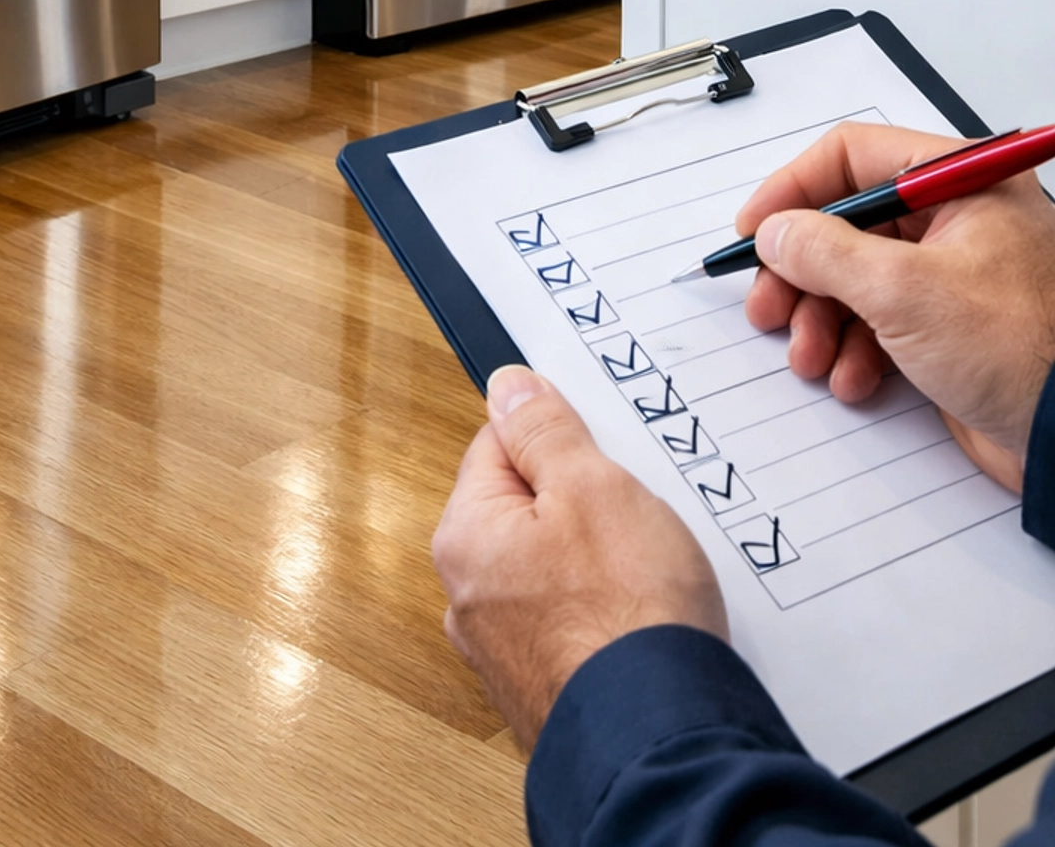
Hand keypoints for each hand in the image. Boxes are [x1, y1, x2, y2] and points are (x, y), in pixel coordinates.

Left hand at [431, 365, 726, 752]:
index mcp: (464, 537)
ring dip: (599, 560)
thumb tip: (508, 387)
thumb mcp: (593, 487)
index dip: (556, 440)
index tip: (597, 452)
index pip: (498, 447)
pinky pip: (573, 619)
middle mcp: (469, 596)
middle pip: (526, 508)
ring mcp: (505, 649)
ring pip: (554, 566)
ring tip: (643, 571)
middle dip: (581, 503)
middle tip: (629, 514)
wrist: (661, 739)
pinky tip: (641, 618)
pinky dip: (606, 611)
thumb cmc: (628, 615)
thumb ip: (544, 431)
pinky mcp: (545, 684)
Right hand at [739, 122, 1054, 490]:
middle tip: (768, 305)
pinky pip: (878, 323)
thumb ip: (825, 253)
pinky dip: (853, 350)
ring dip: (820, 319)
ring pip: (854, 278)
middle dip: (801, 271)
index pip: (853, 157)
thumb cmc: (1023, 349)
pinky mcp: (948, 326)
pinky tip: (851, 378)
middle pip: (846, 224)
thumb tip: (775, 233)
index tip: (755, 231)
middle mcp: (956, 218)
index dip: (794, 191)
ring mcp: (951, 275)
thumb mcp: (906, 291)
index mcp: (960, 182)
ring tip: (809, 355)